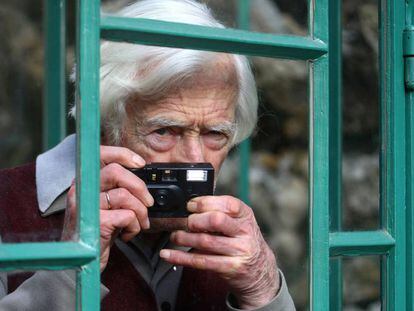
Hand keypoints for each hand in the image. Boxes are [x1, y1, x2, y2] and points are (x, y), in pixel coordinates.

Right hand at [62, 145, 153, 271]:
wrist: (81, 263)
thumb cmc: (98, 232)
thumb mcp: (107, 206)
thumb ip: (119, 189)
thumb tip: (143, 180)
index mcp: (85, 183)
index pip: (100, 155)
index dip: (122, 154)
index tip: (140, 163)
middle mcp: (81, 190)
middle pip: (116, 171)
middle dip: (140, 187)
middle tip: (148, 202)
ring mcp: (85, 206)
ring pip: (125, 195)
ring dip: (141, 212)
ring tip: (139, 224)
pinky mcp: (95, 223)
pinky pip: (127, 215)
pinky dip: (134, 226)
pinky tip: (128, 234)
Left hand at [160, 196, 278, 308]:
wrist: (260, 270)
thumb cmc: (244, 241)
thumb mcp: (240, 222)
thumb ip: (221, 212)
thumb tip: (192, 205)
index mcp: (245, 215)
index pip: (227, 203)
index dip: (205, 203)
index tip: (190, 205)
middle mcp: (244, 232)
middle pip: (216, 220)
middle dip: (195, 220)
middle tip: (185, 222)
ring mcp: (239, 251)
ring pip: (205, 241)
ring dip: (184, 238)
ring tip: (175, 236)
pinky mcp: (229, 268)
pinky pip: (201, 261)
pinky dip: (180, 257)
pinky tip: (169, 254)